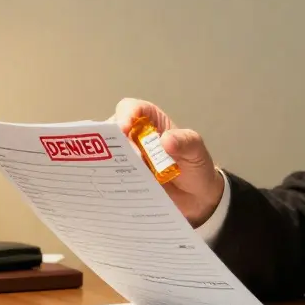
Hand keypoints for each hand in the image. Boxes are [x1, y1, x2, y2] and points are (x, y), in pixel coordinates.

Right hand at [107, 98, 224, 226]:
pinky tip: (113, 188)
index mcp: (150, 121)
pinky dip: (109, 180)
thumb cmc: (196, 165)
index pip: (131, 108)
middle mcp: (134, 137)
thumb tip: (166, 140)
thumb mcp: (196, 151)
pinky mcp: (124, 178)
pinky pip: (110, 176)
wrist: (197, 196)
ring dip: (108, 162)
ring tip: (117, 175)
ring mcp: (127, 158)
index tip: (124, 129)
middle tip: (122, 158)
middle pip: (111, 131)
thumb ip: (185, 142)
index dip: (125, 115)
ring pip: (106, 154)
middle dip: (111, 141)